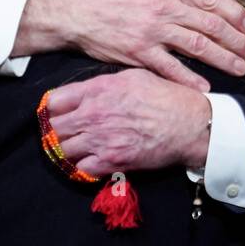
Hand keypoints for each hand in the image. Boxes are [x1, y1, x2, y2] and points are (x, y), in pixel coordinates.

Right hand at [13, 0, 244, 91]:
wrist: (71, 10)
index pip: (210, 0)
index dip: (234, 13)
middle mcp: (164, 9)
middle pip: (211, 26)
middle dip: (236, 40)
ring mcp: (152, 33)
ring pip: (197, 47)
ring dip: (223, 59)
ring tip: (239, 69)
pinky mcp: (139, 53)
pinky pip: (170, 68)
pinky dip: (189, 79)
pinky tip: (205, 86)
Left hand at [46, 69, 212, 176]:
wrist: (189, 124)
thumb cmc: (165, 96)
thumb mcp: (133, 76)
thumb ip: (104, 84)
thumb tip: (86, 92)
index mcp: (97, 90)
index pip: (55, 101)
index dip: (56, 107)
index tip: (61, 112)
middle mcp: (94, 114)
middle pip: (56, 127)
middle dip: (60, 129)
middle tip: (69, 132)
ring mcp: (101, 139)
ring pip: (65, 150)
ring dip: (70, 149)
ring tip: (79, 148)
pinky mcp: (112, 161)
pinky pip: (82, 168)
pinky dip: (84, 166)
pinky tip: (93, 160)